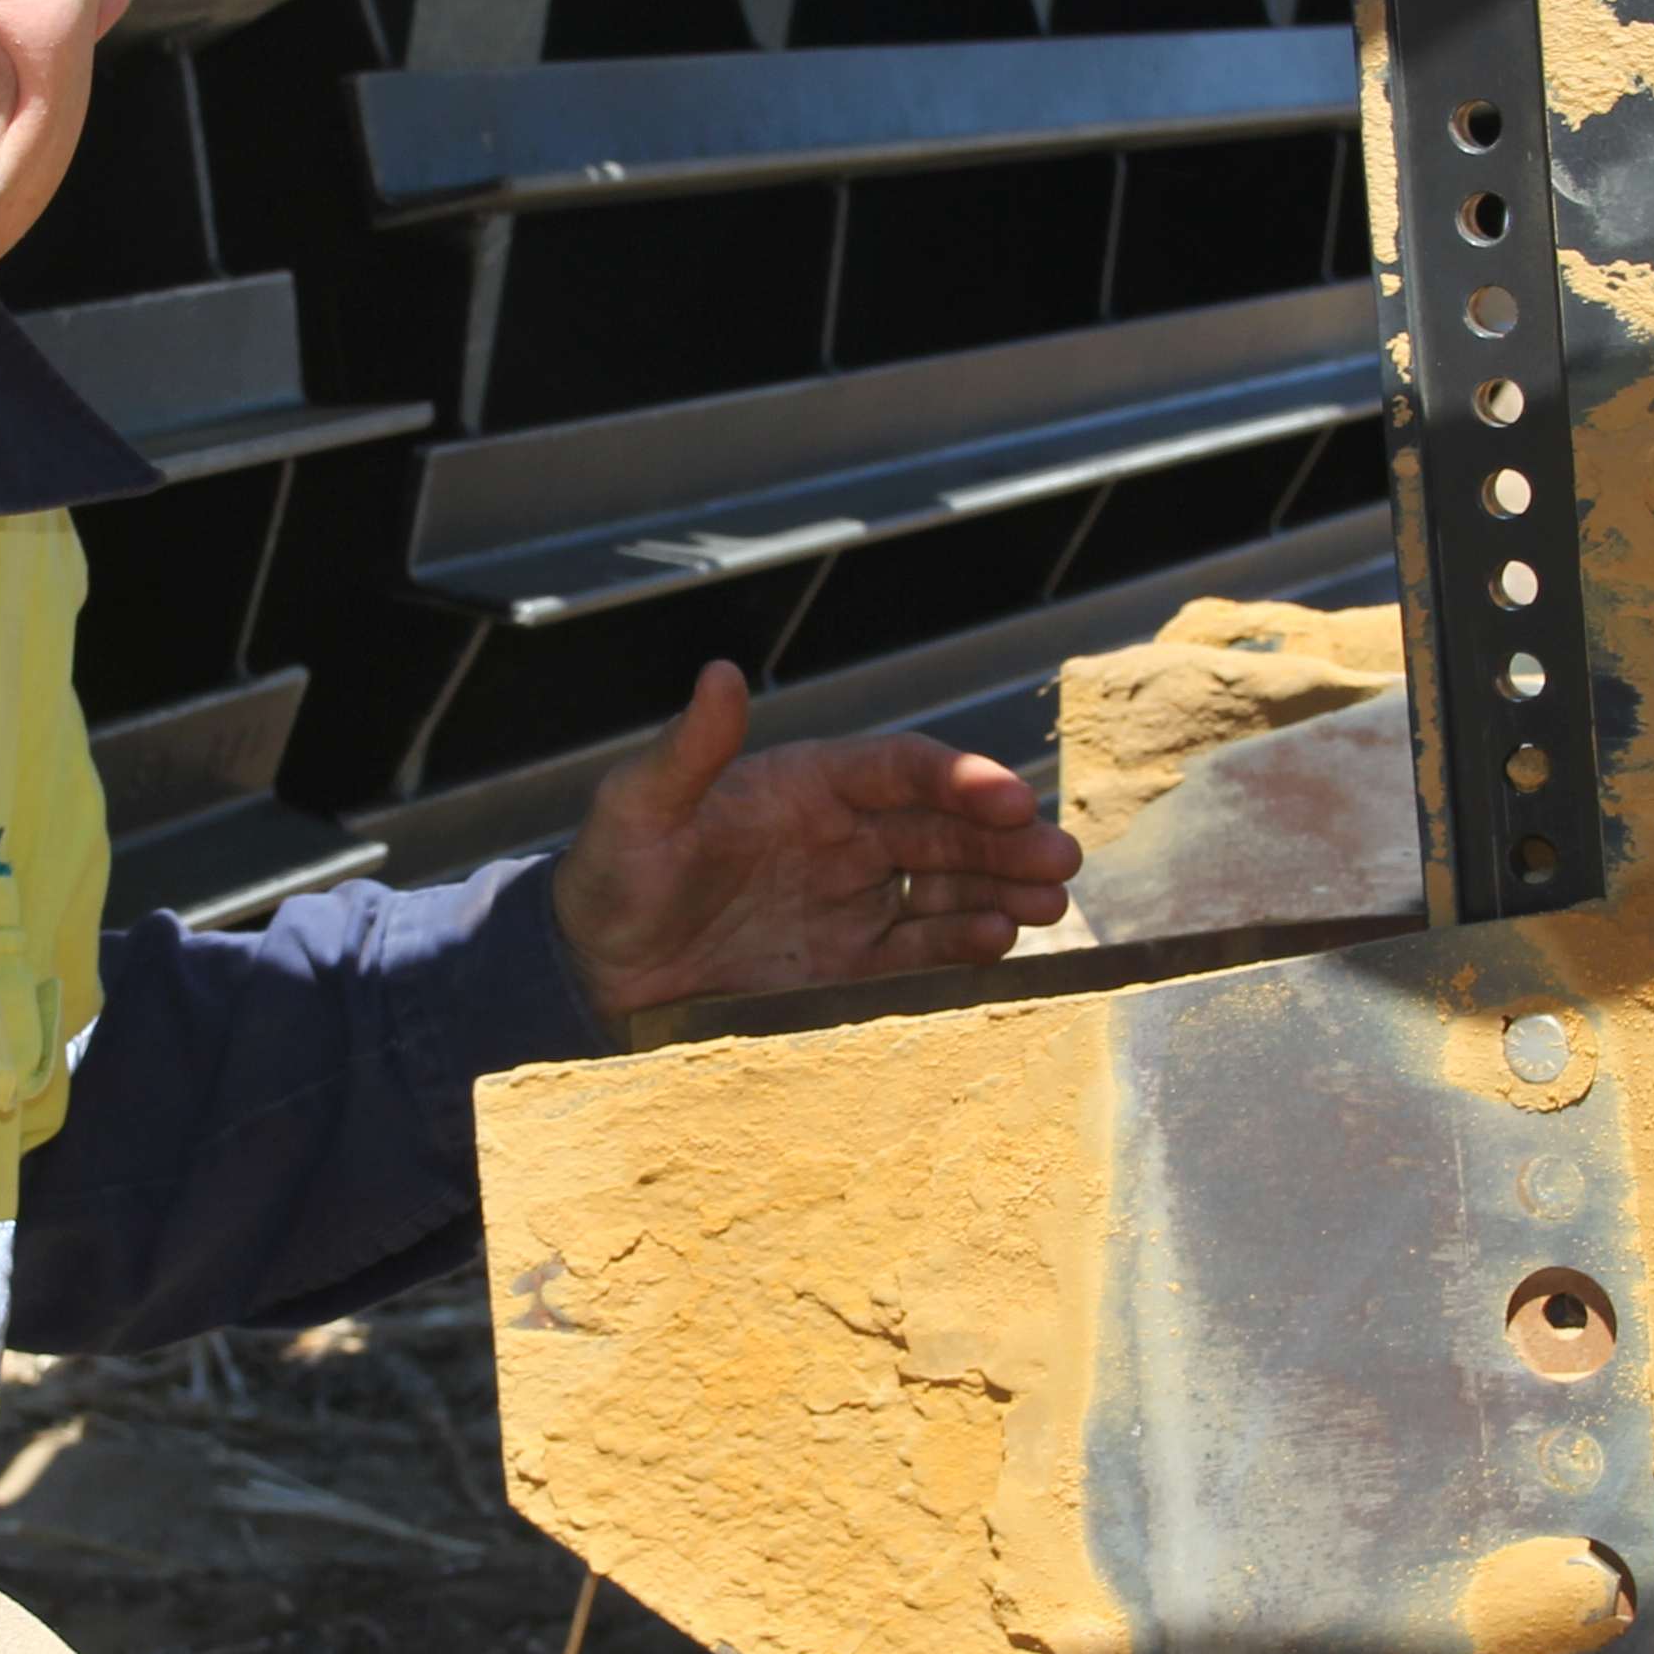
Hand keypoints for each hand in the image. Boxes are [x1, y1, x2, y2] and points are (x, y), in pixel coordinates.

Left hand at [549, 662, 1083, 1027]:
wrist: (593, 980)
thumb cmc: (609, 881)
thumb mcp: (634, 812)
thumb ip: (686, 752)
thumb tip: (720, 673)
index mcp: (806, 785)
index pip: (900, 770)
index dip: (958, 779)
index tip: (1009, 797)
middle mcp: (842, 836)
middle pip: (944, 828)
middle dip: (1006, 840)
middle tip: (1061, 859)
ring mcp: (851, 902)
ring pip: (948, 886)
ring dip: (1002, 890)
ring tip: (1050, 908)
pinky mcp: (851, 967)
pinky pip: (922, 950)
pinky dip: (966, 945)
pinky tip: (999, 944)